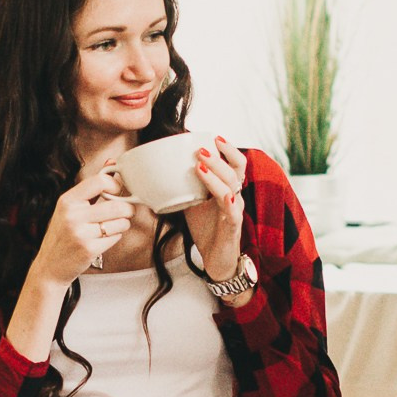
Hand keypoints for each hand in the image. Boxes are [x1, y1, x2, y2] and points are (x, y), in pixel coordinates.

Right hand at [32, 164, 133, 283]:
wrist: (49, 267)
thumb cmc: (61, 236)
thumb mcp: (69, 208)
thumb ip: (91, 187)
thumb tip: (111, 164)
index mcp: (67, 201)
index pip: (100, 181)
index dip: (115, 185)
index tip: (116, 191)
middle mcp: (73, 215)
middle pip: (116, 205)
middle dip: (126, 210)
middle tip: (123, 212)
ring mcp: (81, 233)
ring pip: (120, 222)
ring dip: (121, 225)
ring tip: (110, 227)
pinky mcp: (89, 249)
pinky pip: (116, 237)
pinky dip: (114, 237)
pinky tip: (102, 239)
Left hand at [183, 137, 247, 280]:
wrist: (216, 259)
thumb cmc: (207, 229)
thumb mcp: (191, 203)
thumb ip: (183, 187)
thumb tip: (160, 172)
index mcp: (227, 188)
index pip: (234, 164)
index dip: (228, 149)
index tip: (214, 136)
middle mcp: (235, 196)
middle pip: (237, 170)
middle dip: (222, 155)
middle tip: (202, 148)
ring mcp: (235, 211)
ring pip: (232, 187)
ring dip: (216, 174)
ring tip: (200, 164)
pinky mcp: (233, 227)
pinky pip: (233, 212)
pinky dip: (227, 200)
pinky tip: (223, 195)